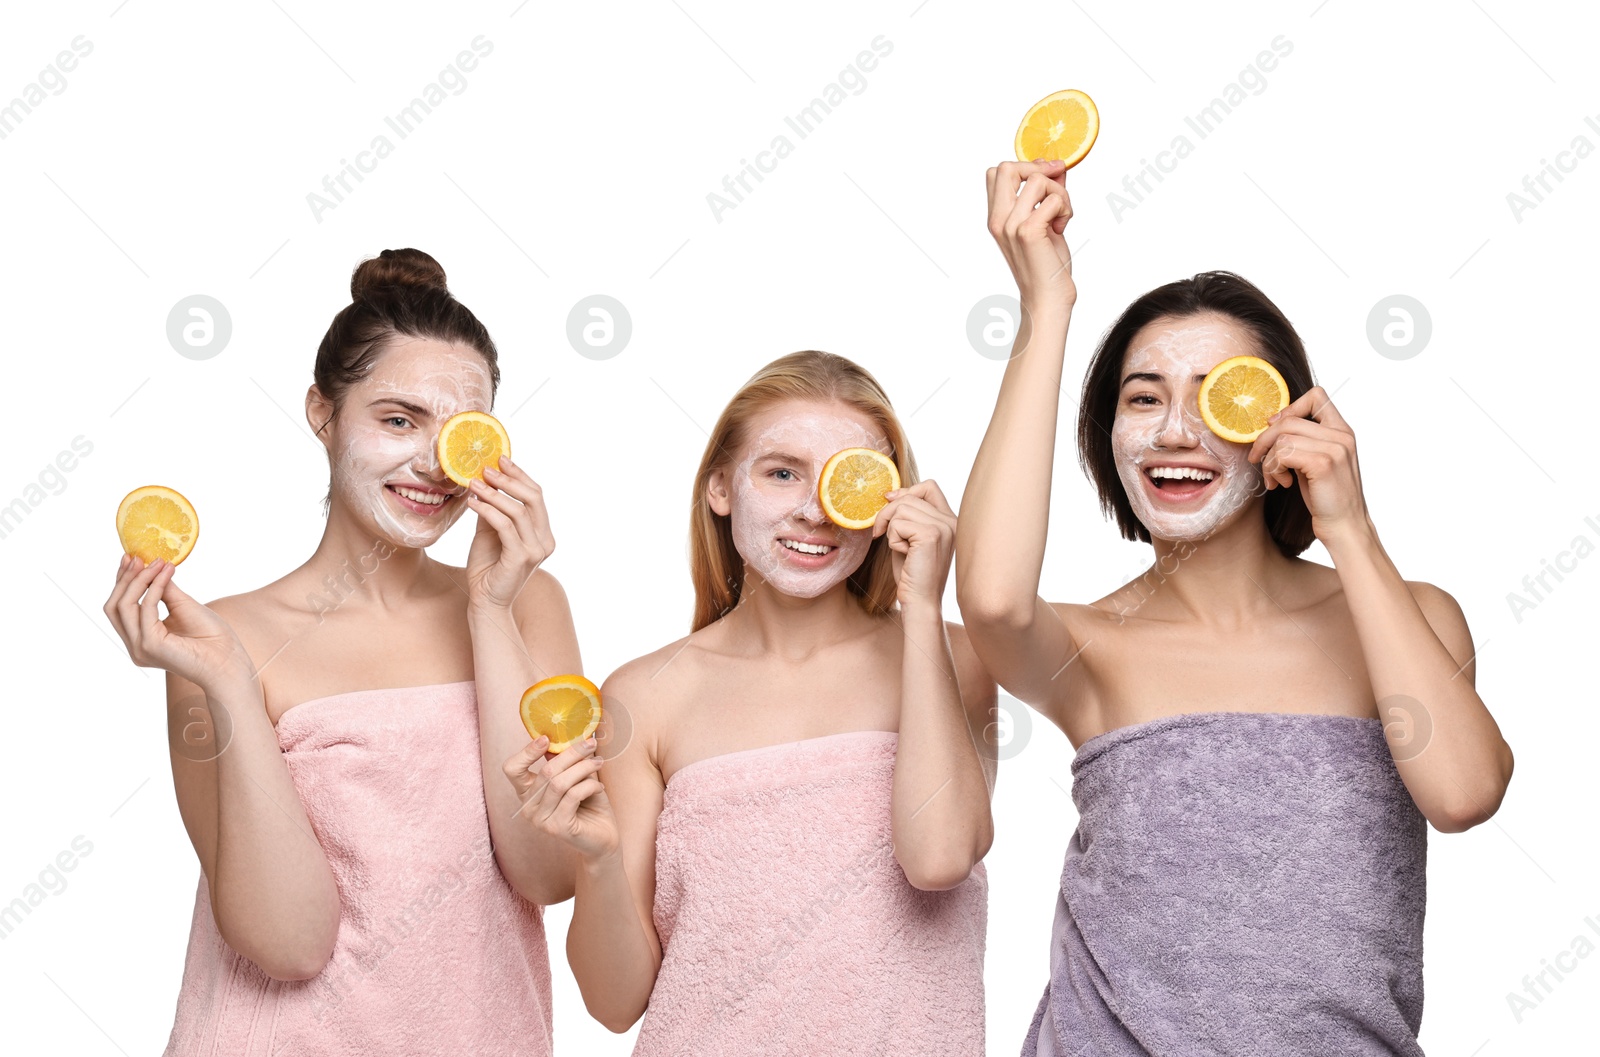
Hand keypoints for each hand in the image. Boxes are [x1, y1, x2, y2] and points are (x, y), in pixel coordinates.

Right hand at [103, 553, 252, 690]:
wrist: (228, 659)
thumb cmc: (211, 636)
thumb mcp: (183, 606)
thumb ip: (164, 590)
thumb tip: (153, 566)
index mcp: (140, 638)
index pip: (119, 607)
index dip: (122, 581)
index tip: (131, 558)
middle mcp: (135, 645)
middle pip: (114, 606)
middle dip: (125, 579)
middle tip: (139, 557)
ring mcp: (140, 647)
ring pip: (123, 606)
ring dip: (140, 579)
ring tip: (158, 562)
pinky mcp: (150, 645)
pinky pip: (145, 608)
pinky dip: (154, 587)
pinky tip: (167, 573)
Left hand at [465, 455, 554, 610]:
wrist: (485, 601)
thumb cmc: (488, 567)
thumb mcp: (491, 531)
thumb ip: (495, 510)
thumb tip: (485, 481)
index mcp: (543, 533)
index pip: (536, 495)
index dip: (519, 475)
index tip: (500, 459)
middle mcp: (545, 540)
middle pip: (533, 498)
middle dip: (509, 479)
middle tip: (485, 468)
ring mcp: (536, 550)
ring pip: (518, 510)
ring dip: (493, 493)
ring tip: (473, 484)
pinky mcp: (521, 558)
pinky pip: (505, 526)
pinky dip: (488, 510)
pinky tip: (472, 503)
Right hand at [502, 736, 616, 859]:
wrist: (603, 838)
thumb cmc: (589, 805)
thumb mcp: (576, 777)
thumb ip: (566, 761)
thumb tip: (566, 735)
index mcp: (527, 792)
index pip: (512, 769)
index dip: (526, 752)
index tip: (546, 738)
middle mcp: (528, 807)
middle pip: (546, 771)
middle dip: (572, 753)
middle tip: (590, 744)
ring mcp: (540, 820)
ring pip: (560, 783)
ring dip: (583, 768)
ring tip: (599, 763)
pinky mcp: (557, 828)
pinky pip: (573, 796)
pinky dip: (589, 785)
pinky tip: (599, 787)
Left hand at [871, 479, 957, 612]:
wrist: (921, 601)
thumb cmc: (913, 573)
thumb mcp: (911, 538)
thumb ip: (908, 515)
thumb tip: (890, 494)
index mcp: (950, 520)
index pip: (929, 486)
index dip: (906, 491)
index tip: (889, 502)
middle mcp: (951, 521)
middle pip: (909, 496)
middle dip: (887, 513)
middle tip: (880, 534)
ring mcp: (943, 527)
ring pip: (901, 508)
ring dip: (890, 528)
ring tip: (900, 548)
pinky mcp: (931, 535)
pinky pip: (898, 524)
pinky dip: (893, 539)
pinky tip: (904, 554)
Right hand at [986, 159, 1074, 309]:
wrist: (1047, 298)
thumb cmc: (1046, 264)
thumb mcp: (1044, 223)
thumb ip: (1046, 194)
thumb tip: (1057, 167)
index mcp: (996, 217)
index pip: (996, 172)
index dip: (1023, 167)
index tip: (1046, 179)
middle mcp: (998, 220)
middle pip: (1007, 167)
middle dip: (1038, 170)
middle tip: (1057, 189)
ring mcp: (1011, 225)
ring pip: (1037, 180)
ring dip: (1059, 193)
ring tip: (1061, 216)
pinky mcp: (1028, 232)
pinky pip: (1052, 199)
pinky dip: (1065, 208)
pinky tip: (1062, 227)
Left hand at [1247, 386, 1370, 544]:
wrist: (1344, 526)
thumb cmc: (1326, 497)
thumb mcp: (1315, 461)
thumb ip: (1303, 441)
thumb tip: (1272, 422)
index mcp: (1342, 431)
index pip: (1317, 396)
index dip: (1289, 408)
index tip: (1275, 430)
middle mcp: (1341, 435)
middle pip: (1288, 419)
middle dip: (1264, 440)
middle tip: (1257, 459)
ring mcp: (1335, 448)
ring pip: (1281, 437)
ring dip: (1268, 460)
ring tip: (1275, 478)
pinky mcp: (1323, 464)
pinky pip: (1282, 454)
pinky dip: (1273, 469)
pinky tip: (1282, 484)